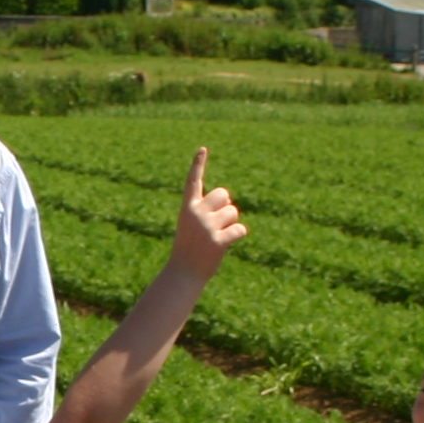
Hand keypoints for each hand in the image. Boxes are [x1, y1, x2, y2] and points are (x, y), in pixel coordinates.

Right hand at [168, 147, 246, 279]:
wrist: (183, 273)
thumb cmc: (189, 249)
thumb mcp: (193, 226)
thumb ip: (208, 212)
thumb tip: (230, 204)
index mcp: (187, 208)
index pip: (194, 182)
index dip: (198, 165)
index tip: (202, 149)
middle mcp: (196, 213)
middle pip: (224, 195)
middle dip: (226, 207)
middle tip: (216, 225)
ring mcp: (207, 227)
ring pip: (233, 212)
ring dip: (231, 224)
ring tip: (217, 237)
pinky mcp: (218, 241)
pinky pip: (240, 229)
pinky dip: (237, 236)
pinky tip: (225, 245)